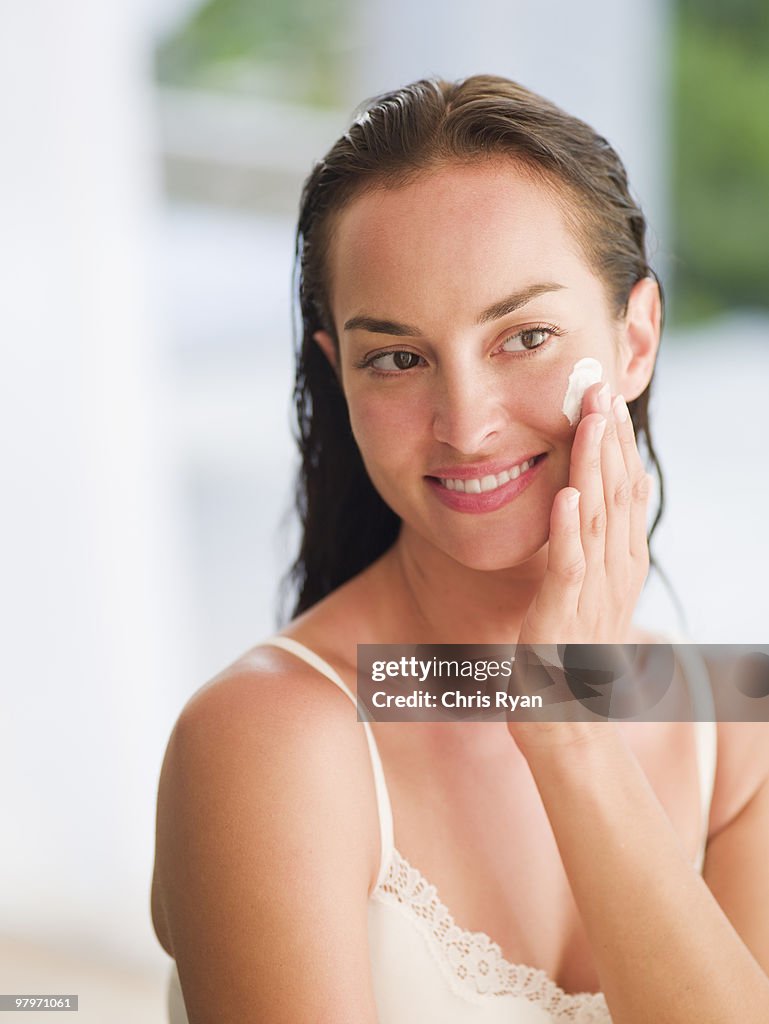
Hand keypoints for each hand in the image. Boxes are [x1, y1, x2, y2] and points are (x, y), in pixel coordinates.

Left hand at [518, 381, 652, 647]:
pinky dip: (569, 529)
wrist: (567, 715)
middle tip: (601, 390)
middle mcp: (615, 572)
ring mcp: (592, 593)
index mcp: (622, 563)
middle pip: (617, 494)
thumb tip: (588, 504)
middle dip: (609, 440)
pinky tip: (567, 495)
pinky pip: (569, 565)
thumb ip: (592, 548)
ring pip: (598, 519)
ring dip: (593, 468)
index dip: (619, 445)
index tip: (609, 401)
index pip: (626, 492)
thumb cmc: (571, 650)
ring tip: (589, 422)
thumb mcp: (589, 590)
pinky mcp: (562, 614)